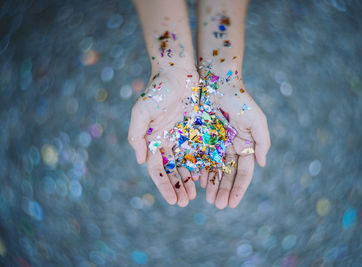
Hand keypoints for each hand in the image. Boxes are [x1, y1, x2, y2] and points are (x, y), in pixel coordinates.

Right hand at [128, 68, 198, 206]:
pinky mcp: (197, 131)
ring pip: (187, 165)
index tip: (172, 200)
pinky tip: (207, 178)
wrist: (178, 72)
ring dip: (190, 181)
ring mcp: (183, 138)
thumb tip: (140, 161)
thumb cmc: (157, 90)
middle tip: (185, 203)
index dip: (164, 186)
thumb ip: (137, 136)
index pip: (157, 170)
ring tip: (196, 196)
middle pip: (172, 171)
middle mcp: (167, 142)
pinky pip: (200, 152)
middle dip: (178, 187)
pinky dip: (202, 166)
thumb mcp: (141, 112)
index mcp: (153, 141)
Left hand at [199, 75, 270, 208]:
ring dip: (212, 186)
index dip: (239, 189)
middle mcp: (230, 148)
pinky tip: (197, 182)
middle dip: (224, 191)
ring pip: (213, 170)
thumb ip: (262, 142)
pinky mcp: (200, 138)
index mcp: (245, 145)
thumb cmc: (240, 100)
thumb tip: (263, 165)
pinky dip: (200, 171)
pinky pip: (199, 158)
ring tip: (208, 200)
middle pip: (227, 175)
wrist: (218, 82)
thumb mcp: (256, 120)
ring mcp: (215, 144)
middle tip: (218, 206)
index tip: (233, 204)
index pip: (243, 173)